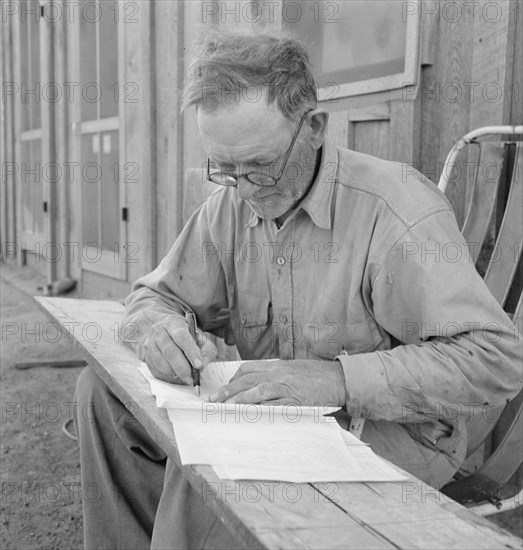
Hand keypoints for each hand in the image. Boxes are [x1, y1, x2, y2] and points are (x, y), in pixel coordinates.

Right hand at [142, 316, 216, 384]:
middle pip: (170, 351)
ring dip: (174, 373)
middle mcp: (159, 331)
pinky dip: (166, 375)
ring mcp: (150, 343)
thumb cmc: (186, 336)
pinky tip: (176, 376)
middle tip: (192, 379)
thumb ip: (206, 350)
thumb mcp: (199, 337)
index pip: (182, 337)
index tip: (199, 366)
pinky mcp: (145, 355)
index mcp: (174, 323)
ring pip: (160, 362)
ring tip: (186, 378)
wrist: (163, 331)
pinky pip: (154, 368)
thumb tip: (202, 366)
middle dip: (183, 368)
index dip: (191, 352)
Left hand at [209, 359, 346, 406]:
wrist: (338, 379)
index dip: (233, 379)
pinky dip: (261, 410)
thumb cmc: (317, 375)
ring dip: (240, 400)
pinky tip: (250, 416)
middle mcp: (279, 373)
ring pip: (258, 391)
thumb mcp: (293, 368)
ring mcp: (287, 386)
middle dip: (228, 390)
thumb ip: (276, 374)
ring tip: (226, 408)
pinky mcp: (296, 400)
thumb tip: (257, 384)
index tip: (224, 389)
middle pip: (248, 379)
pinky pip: (275, 406)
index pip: (248, 368)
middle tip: (214, 400)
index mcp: (277, 365)